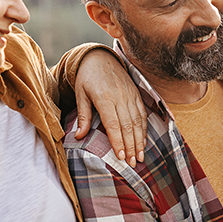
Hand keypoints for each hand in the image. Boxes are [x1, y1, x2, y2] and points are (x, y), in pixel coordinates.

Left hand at [71, 49, 146, 165]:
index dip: (118, 142)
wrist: (99, 57)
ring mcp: (130, 95)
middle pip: (128, 126)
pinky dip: (144, 129)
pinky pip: (142, 114)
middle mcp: (120, 97)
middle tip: (133, 163)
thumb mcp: (80, 95)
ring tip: (140, 157)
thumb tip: (78, 137)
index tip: (120, 157)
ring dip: (140, 141)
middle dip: (131, 147)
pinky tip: (143, 141)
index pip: (113, 125)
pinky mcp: (136, 94)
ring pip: (138, 122)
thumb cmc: (86, 78)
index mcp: (105, 98)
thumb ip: (82, 117)